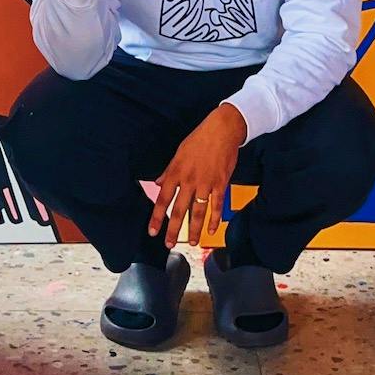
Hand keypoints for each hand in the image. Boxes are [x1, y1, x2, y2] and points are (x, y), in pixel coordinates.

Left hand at [149, 102, 247, 248]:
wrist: (222, 129)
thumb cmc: (200, 138)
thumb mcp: (179, 152)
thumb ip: (168, 170)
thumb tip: (158, 182)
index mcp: (176, 172)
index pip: (163, 198)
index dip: (157, 217)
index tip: (152, 231)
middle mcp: (189, 180)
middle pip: (179, 210)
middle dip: (173, 229)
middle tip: (168, 244)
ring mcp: (206, 183)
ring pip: (198, 211)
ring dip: (194, 229)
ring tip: (191, 243)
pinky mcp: (221, 183)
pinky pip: (217, 205)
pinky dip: (215, 219)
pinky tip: (212, 230)